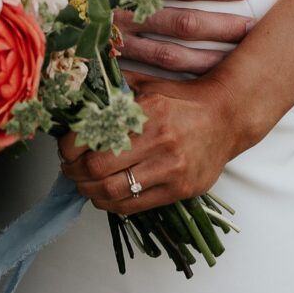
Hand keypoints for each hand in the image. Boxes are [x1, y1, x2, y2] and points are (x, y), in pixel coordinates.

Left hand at [59, 77, 239, 214]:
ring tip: (85, 183)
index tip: (66, 148)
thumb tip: (78, 94)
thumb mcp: (148, 85)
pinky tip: (106, 194)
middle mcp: (159, 142)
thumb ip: (114, 89)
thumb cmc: (183, 100)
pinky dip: (111, 204)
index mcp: (147, 112)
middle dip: (74, 173)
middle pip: (97, 170)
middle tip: (70, 168)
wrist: (227, 118)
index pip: (92, 139)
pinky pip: (133, 207)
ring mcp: (171, 170)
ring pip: (112, 194)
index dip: (70, 148)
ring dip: (89, 192)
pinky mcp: (179, 191)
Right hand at [117, 0, 253, 76]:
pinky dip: (181, 75)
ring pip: (172, 54)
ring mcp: (120, 39)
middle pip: (185, 23)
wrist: (33, 2)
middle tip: (251, 27)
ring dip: (209, 57)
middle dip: (222, 27)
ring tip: (237, 55)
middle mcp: (128, 11)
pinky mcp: (115, 59)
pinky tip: (204, 76)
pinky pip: (154, 72)